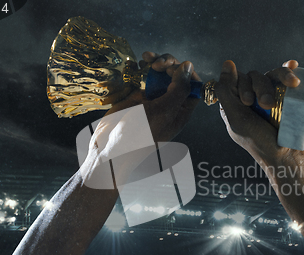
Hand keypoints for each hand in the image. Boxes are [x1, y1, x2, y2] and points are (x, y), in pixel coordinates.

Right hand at [79, 52, 200, 187]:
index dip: (187, 73)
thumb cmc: (140, 134)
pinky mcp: (136, 95)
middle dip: (169, 64)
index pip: (192, 86)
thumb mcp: (163, 110)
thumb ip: (178, 89)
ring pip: (160, 74)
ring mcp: (152, 99)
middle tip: (157, 64)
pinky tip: (138, 62)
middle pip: (177, 76)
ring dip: (156, 61)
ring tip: (146, 58)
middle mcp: (168, 103)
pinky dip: (141, 67)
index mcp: (180, 110)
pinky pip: (143, 77)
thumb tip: (188, 66)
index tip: (175, 67)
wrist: (110, 147)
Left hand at [214, 60, 303, 166]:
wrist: (287, 156)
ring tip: (283, 96)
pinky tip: (292, 65)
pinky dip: (288, 70)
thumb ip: (226, 93)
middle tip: (265, 105)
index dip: (240, 84)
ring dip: (277, 80)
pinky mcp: (287, 96)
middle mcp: (251, 98)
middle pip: (252, 76)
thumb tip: (227, 64)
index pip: (234, 80)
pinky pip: (286, 77)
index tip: (247, 101)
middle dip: (259, 88)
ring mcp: (270, 96)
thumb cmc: (259, 142)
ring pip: (270, 75)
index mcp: (234, 104)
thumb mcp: (236, 119)